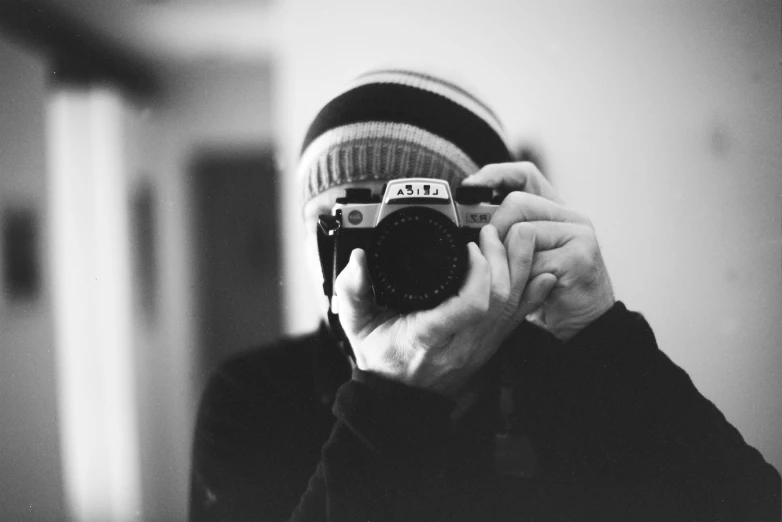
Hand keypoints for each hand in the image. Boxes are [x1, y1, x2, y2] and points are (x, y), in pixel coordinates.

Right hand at [333, 225, 556, 397]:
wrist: (398, 400)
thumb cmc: (379, 358)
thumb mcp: (356, 326)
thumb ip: (352, 291)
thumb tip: (357, 258)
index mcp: (428, 336)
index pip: (470, 306)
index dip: (479, 271)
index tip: (471, 245)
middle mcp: (460, 345)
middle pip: (500, 300)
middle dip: (503, 258)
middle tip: (492, 230)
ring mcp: (479, 348)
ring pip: (513, 307)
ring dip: (521, 269)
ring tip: (518, 237)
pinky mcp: (490, 348)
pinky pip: (518, 320)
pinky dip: (533, 295)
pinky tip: (543, 273)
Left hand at [463, 162, 614, 340]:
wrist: (584, 325)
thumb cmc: (550, 293)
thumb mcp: (525, 259)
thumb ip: (509, 235)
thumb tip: (474, 225)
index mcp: (556, 212)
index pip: (525, 176)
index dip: (496, 175)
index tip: (470, 186)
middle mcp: (571, 217)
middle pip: (516, 203)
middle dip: (495, 229)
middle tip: (490, 254)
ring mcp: (578, 234)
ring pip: (522, 231)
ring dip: (509, 259)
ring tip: (517, 279)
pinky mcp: (578, 256)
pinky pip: (532, 260)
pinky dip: (523, 280)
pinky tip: (532, 292)